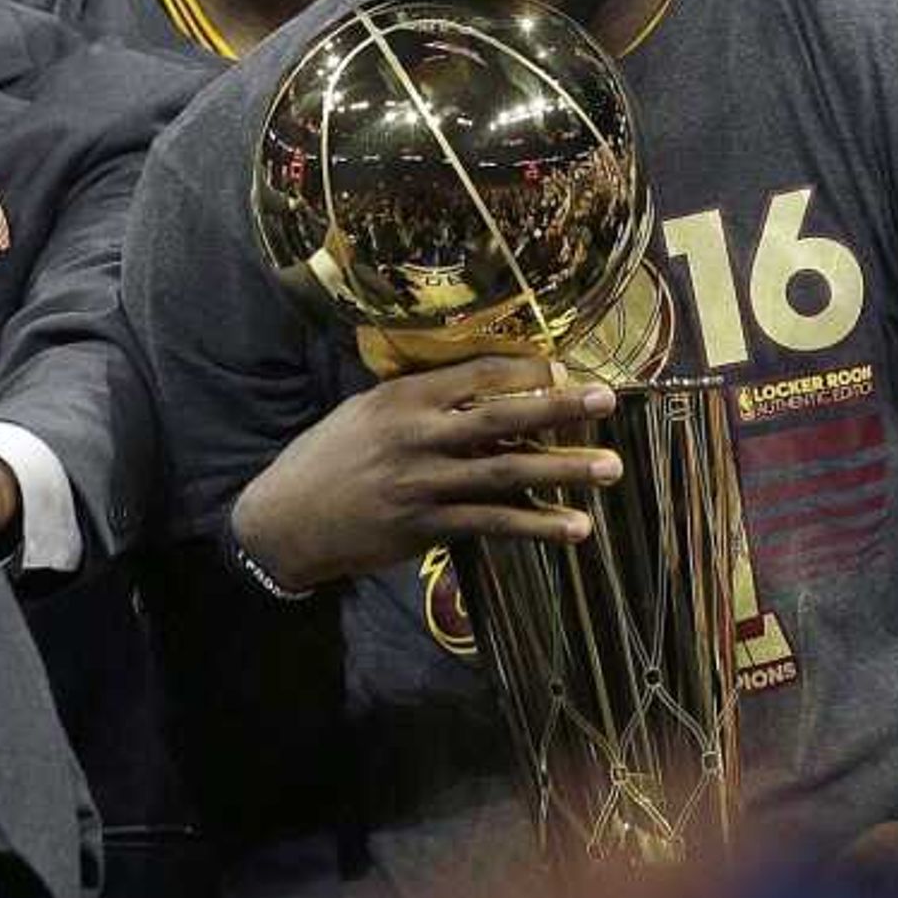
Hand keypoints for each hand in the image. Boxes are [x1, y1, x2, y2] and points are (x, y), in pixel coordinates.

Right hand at [230, 356, 622, 589]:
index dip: (529, 372)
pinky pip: (493, 523)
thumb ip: (421, 398)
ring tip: (611, 468)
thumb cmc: (330, 456)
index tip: (570, 370)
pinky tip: (575, 527)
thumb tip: (484, 386)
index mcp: (405, 397)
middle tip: (609, 400)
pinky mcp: (426, 527)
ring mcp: (424, 483)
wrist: (286, 519)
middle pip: (502, 416)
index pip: (479, 373)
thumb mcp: (367, 410)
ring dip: (564, 470)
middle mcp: (418, 435)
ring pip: (507, 472)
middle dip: (560, 407)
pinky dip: (537, 525)